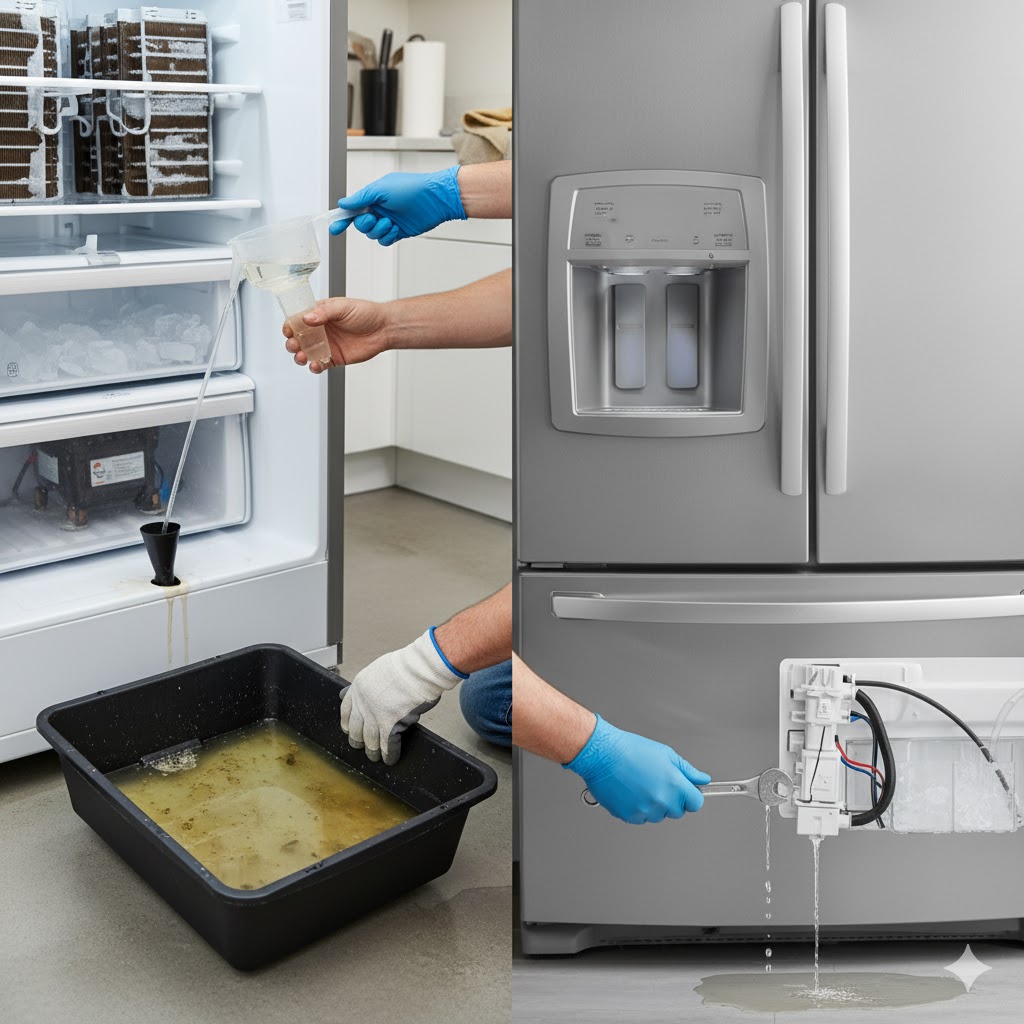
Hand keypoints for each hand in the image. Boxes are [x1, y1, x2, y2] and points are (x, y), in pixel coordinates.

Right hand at [283, 296, 389, 371]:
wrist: (384, 329)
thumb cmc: (366, 313)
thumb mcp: (342, 307)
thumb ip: (324, 313)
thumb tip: (307, 318)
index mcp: (319, 315)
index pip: (298, 321)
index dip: (290, 326)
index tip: (288, 330)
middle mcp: (321, 330)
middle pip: (299, 339)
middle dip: (293, 343)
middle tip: (295, 345)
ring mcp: (327, 345)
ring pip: (306, 353)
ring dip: (300, 357)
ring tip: (302, 357)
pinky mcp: (335, 358)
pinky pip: (320, 364)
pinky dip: (315, 367)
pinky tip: (315, 365)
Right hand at [329, 167, 466, 245]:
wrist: (435, 199)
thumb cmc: (411, 188)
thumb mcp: (381, 190)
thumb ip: (361, 198)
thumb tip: (343, 203)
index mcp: (373, 197)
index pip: (353, 209)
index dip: (342, 218)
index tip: (334, 227)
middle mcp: (380, 209)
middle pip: (361, 224)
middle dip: (365, 224)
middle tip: (374, 217)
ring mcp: (389, 221)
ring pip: (372, 234)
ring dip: (378, 230)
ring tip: (390, 222)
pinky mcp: (399, 232)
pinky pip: (384, 240)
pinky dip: (387, 236)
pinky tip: (396, 229)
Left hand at [340, 629, 467, 764]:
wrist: (419, 670)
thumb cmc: (406, 667)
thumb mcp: (378, 669)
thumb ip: (368, 684)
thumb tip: (361, 692)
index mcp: (359, 687)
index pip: (345, 710)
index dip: (347, 723)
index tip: (348, 729)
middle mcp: (363, 703)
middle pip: (356, 730)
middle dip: (358, 741)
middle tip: (361, 746)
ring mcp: (375, 716)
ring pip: (370, 741)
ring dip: (373, 752)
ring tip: (375, 757)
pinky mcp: (390, 726)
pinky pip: (387, 746)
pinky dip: (389, 755)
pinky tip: (390, 759)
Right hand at [564, 715, 710, 823]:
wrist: (602, 755)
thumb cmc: (631, 750)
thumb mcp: (665, 754)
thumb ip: (687, 770)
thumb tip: (702, 779)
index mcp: (674, 785)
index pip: (696, 803)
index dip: (691, 796)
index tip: (686, 791)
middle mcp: (661, 801)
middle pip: (677, 811)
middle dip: (672, 800)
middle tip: (657, 782)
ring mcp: (645, 811)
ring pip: (658, 815)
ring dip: (654, 805)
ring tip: (640, 784)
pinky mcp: (629, 816)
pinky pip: (641, 818)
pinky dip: (638, 808)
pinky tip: (631, 791)